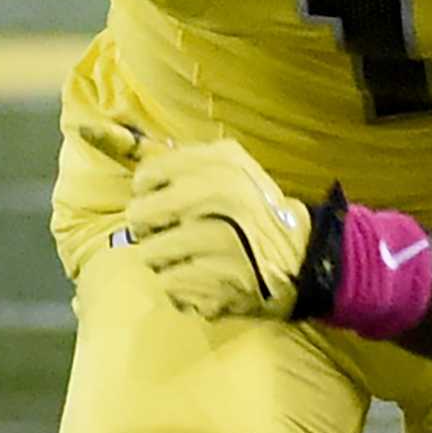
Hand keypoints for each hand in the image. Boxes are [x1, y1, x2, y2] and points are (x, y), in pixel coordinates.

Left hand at [126, 137, 323, 322]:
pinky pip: (168, 284)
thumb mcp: (233, 170)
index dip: (148, 192)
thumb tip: (126, 145)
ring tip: (195, 259)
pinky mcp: (215, 280)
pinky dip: (182, 287)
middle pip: (139, 216)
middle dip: (150, 229)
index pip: (146, 175)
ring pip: (150, 254)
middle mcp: (216, 196)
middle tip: (174, 235)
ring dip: (167, 261)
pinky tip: (205, 280)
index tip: (163, 202)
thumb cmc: (260, 215)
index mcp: (220, 163)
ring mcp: (216, 240)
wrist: (305, 261)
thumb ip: (186, 161)